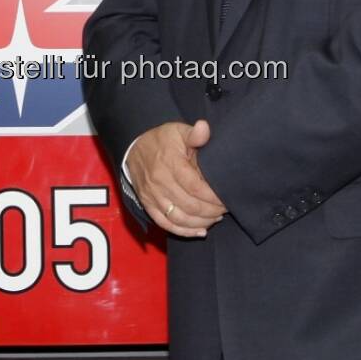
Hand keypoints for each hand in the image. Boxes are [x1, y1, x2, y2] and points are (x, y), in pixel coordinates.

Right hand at [127, 119, 226, 237]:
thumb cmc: (162, 140)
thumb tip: (204, 128)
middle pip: (189, 205)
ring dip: (200, 222)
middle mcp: (160, 182)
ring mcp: (152, 196)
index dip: (213, 197)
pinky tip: (200, 231)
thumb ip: (194, 133)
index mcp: (170, 164)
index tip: (226, 199)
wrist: (134, 148)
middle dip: (211, 211)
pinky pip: (165, 223)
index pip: (195, 187)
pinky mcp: (148, 204)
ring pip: (179, 218)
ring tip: (215, 218)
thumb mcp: (178, 131)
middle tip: (224, 209)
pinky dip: (184, 231)